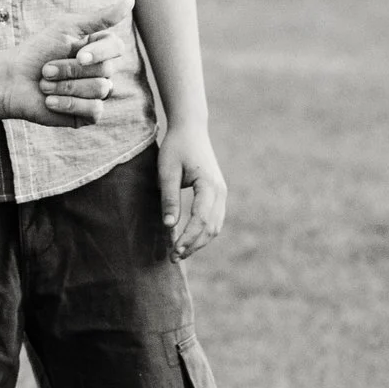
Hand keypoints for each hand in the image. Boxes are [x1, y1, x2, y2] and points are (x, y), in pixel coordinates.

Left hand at [0, 0, 132, 126]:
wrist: (11, 81)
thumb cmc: (37, 52)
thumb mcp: (67, 28)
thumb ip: (100, 17)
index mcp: (99, 49)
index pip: (116, 48)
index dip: (99, 53)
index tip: (79, 54)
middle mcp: (102, 71)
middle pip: (106, 70)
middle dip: (71, 69)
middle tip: (46, 70)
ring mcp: (96, 94)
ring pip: (100, 89)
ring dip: (66, 86)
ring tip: (44, 85)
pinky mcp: (88, 114)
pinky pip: (95, 109)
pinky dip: (68, 104)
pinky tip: (49, 101)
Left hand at [159, 123, 228, 258]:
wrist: (191, 129)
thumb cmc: (176, 147)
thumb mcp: (167, 171)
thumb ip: (169, 198)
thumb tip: (169, 225)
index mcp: (209, 185)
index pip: (201, 219)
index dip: (188, 238)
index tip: (174, 251)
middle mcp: (220, 191)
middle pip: (211, 227)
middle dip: (193, 245)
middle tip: (174, 258)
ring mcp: (222, 193)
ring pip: (216, 226)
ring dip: (199, 242)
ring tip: (180, 253)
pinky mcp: (218, 194)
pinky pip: (214, 219)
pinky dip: (203, 232)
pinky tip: (188, 240)